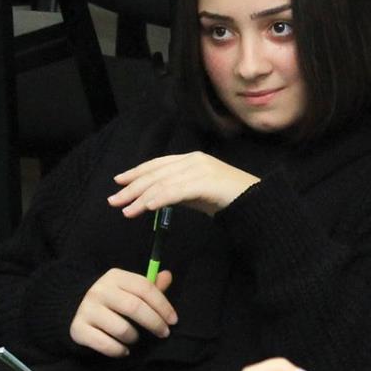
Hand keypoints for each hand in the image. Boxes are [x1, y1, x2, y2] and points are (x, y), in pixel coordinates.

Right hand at [70, 268, 176, 357]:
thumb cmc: (112, 302)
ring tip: (135, 339)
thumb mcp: (129, 290)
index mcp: (114, 277)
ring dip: (134, 338)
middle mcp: (99, 290)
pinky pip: (105, 344)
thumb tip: (167, 275)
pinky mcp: (78, 329)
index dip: (163, 305)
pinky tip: (123, 350)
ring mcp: (87, 310)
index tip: (173, 320)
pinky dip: (119, 350)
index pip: (144, 288)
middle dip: (154, 323)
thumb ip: (150, 286)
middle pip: (134, 307)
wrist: (77, 311)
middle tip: (164, 333)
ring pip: (121, 329)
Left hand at [108, 151, 259, 216]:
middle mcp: (193, 160)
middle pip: (155, 173)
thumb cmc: (227, 199)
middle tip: (114, 200)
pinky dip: (160, 198)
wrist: (257, 201)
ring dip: (141, 198)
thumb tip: (154, 198)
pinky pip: (177, 191)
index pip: (157, 164)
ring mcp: (200, 169)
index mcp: (190, 160)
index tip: (118, 181)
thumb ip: (177, 191)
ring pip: (162, 183)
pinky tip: (147, 207)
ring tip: (126, 210)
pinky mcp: (206, 182)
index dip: (136, 172)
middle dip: (132, 187)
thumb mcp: (197, 193)